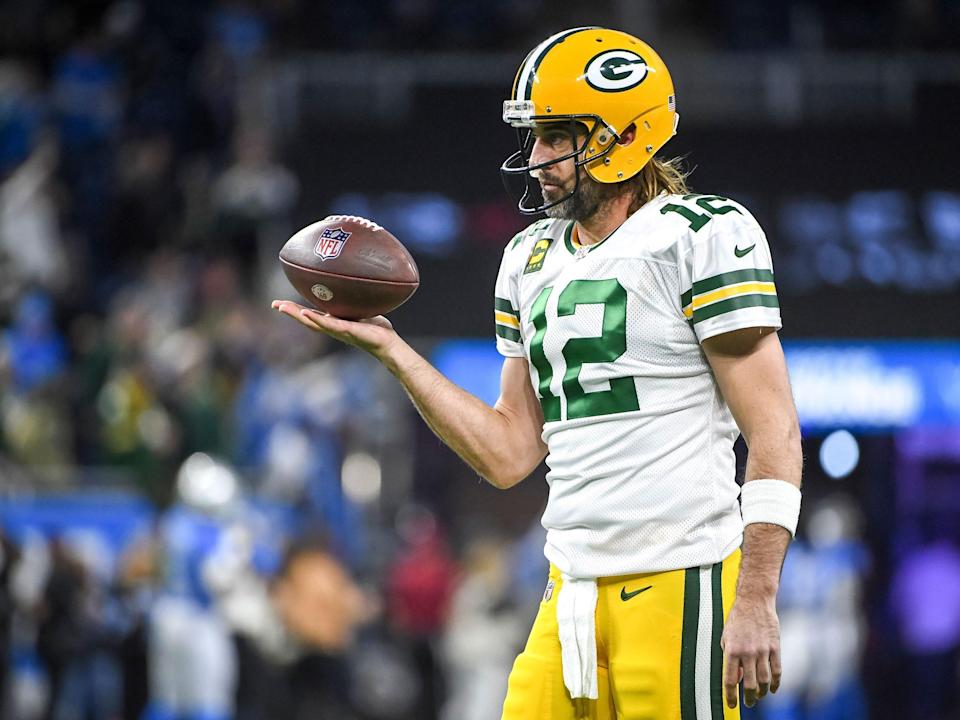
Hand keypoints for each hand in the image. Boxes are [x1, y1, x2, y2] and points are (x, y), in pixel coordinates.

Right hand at [271, 300, 399, 359]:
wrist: (388, 344)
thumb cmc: (378, 329)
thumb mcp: (362, 309)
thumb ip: (355, 299)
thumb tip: (356, 280)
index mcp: (334, 322)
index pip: (311, 315)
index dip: (296, 310)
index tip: (281, 303)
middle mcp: (333, 328)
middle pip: (306, 320)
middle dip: (290, 312)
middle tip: (274, 304)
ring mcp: (338, 330)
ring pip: (313, 323)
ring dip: (297, 315)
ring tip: (283, 307)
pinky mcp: (346, 331)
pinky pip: (329, 324)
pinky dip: (316, 319)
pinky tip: (305, 313)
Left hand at [720, 595, 781, 708]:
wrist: (754, 601)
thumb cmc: (737, 620)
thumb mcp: (726, 638)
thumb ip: (730, 659)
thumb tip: (737, 679)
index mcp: (731, 650)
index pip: (729, 679)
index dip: (730, 696)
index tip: (731, 705)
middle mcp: (747, 652)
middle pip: (749, 684)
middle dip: (748, 698)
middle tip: (748, 703)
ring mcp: (762, 650)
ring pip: (764, 680)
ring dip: (761, 692)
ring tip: (759, 696)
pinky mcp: (775, 647)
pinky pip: (777, 670)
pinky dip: (775, 683)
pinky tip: (773, 689)